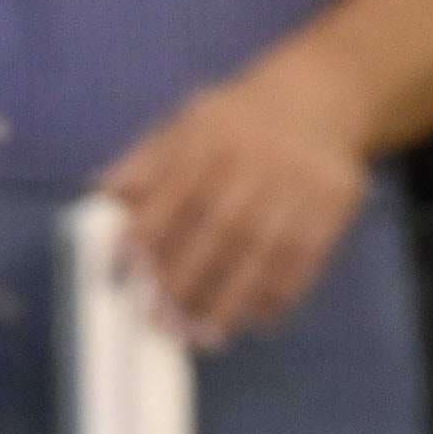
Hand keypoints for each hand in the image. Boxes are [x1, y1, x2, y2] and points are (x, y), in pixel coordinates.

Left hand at [97, 48, 373, 348]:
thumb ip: (144, 162)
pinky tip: (253, 320)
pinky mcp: (331, 209)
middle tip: (159, 322)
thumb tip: (100, 196)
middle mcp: (254, 165)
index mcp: (210, 142)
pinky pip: (303, 262)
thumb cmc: (236, 123)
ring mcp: (297, 188)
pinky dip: (277, 297)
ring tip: (202, 336)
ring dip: (229, 303)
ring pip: (260, 255)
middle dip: (183, 283)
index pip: (168, 199)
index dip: (140, 243)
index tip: (118, 280)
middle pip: (216, 233)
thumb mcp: (187, 123)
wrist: (321, 96)